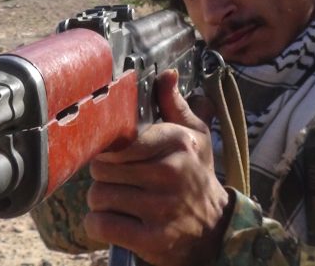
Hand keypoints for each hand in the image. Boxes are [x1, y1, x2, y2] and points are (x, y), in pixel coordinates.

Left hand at [84, 69, 231, 265]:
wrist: (216, 230)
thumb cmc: (197, 177)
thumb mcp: (196, 138)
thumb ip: (176, 106)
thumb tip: (167, 74)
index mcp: (179, 143)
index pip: (120, 141)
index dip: (109, 150)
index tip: (112, 155)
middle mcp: (171, 173)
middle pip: (102, 168)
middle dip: (104, 176)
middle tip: (120, 181)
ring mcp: (161, 208)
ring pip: (98, 196)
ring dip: (101, 201)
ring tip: (119, 201)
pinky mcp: (151, 239)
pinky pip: (100, 225)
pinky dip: (99, 225)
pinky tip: (115, 222)